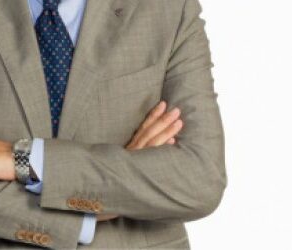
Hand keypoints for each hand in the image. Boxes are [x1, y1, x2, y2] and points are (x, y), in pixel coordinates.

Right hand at [97, 100, 182, 221]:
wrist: (112, 188)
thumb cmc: (125, 172)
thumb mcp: (132, 157)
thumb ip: (144, 147)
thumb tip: (171, 140)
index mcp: (133, 145)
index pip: (144, 126)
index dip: (153, 114)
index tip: (163, 103)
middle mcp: (135, 149)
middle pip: (150, 131)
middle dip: (164, 120)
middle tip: (177, 110)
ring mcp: (138, 158)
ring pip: (153, 142)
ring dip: (167, 131)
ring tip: (179, 123)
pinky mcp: (141, 168)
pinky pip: (153, 157)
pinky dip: (162, 148)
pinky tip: (173, 143)